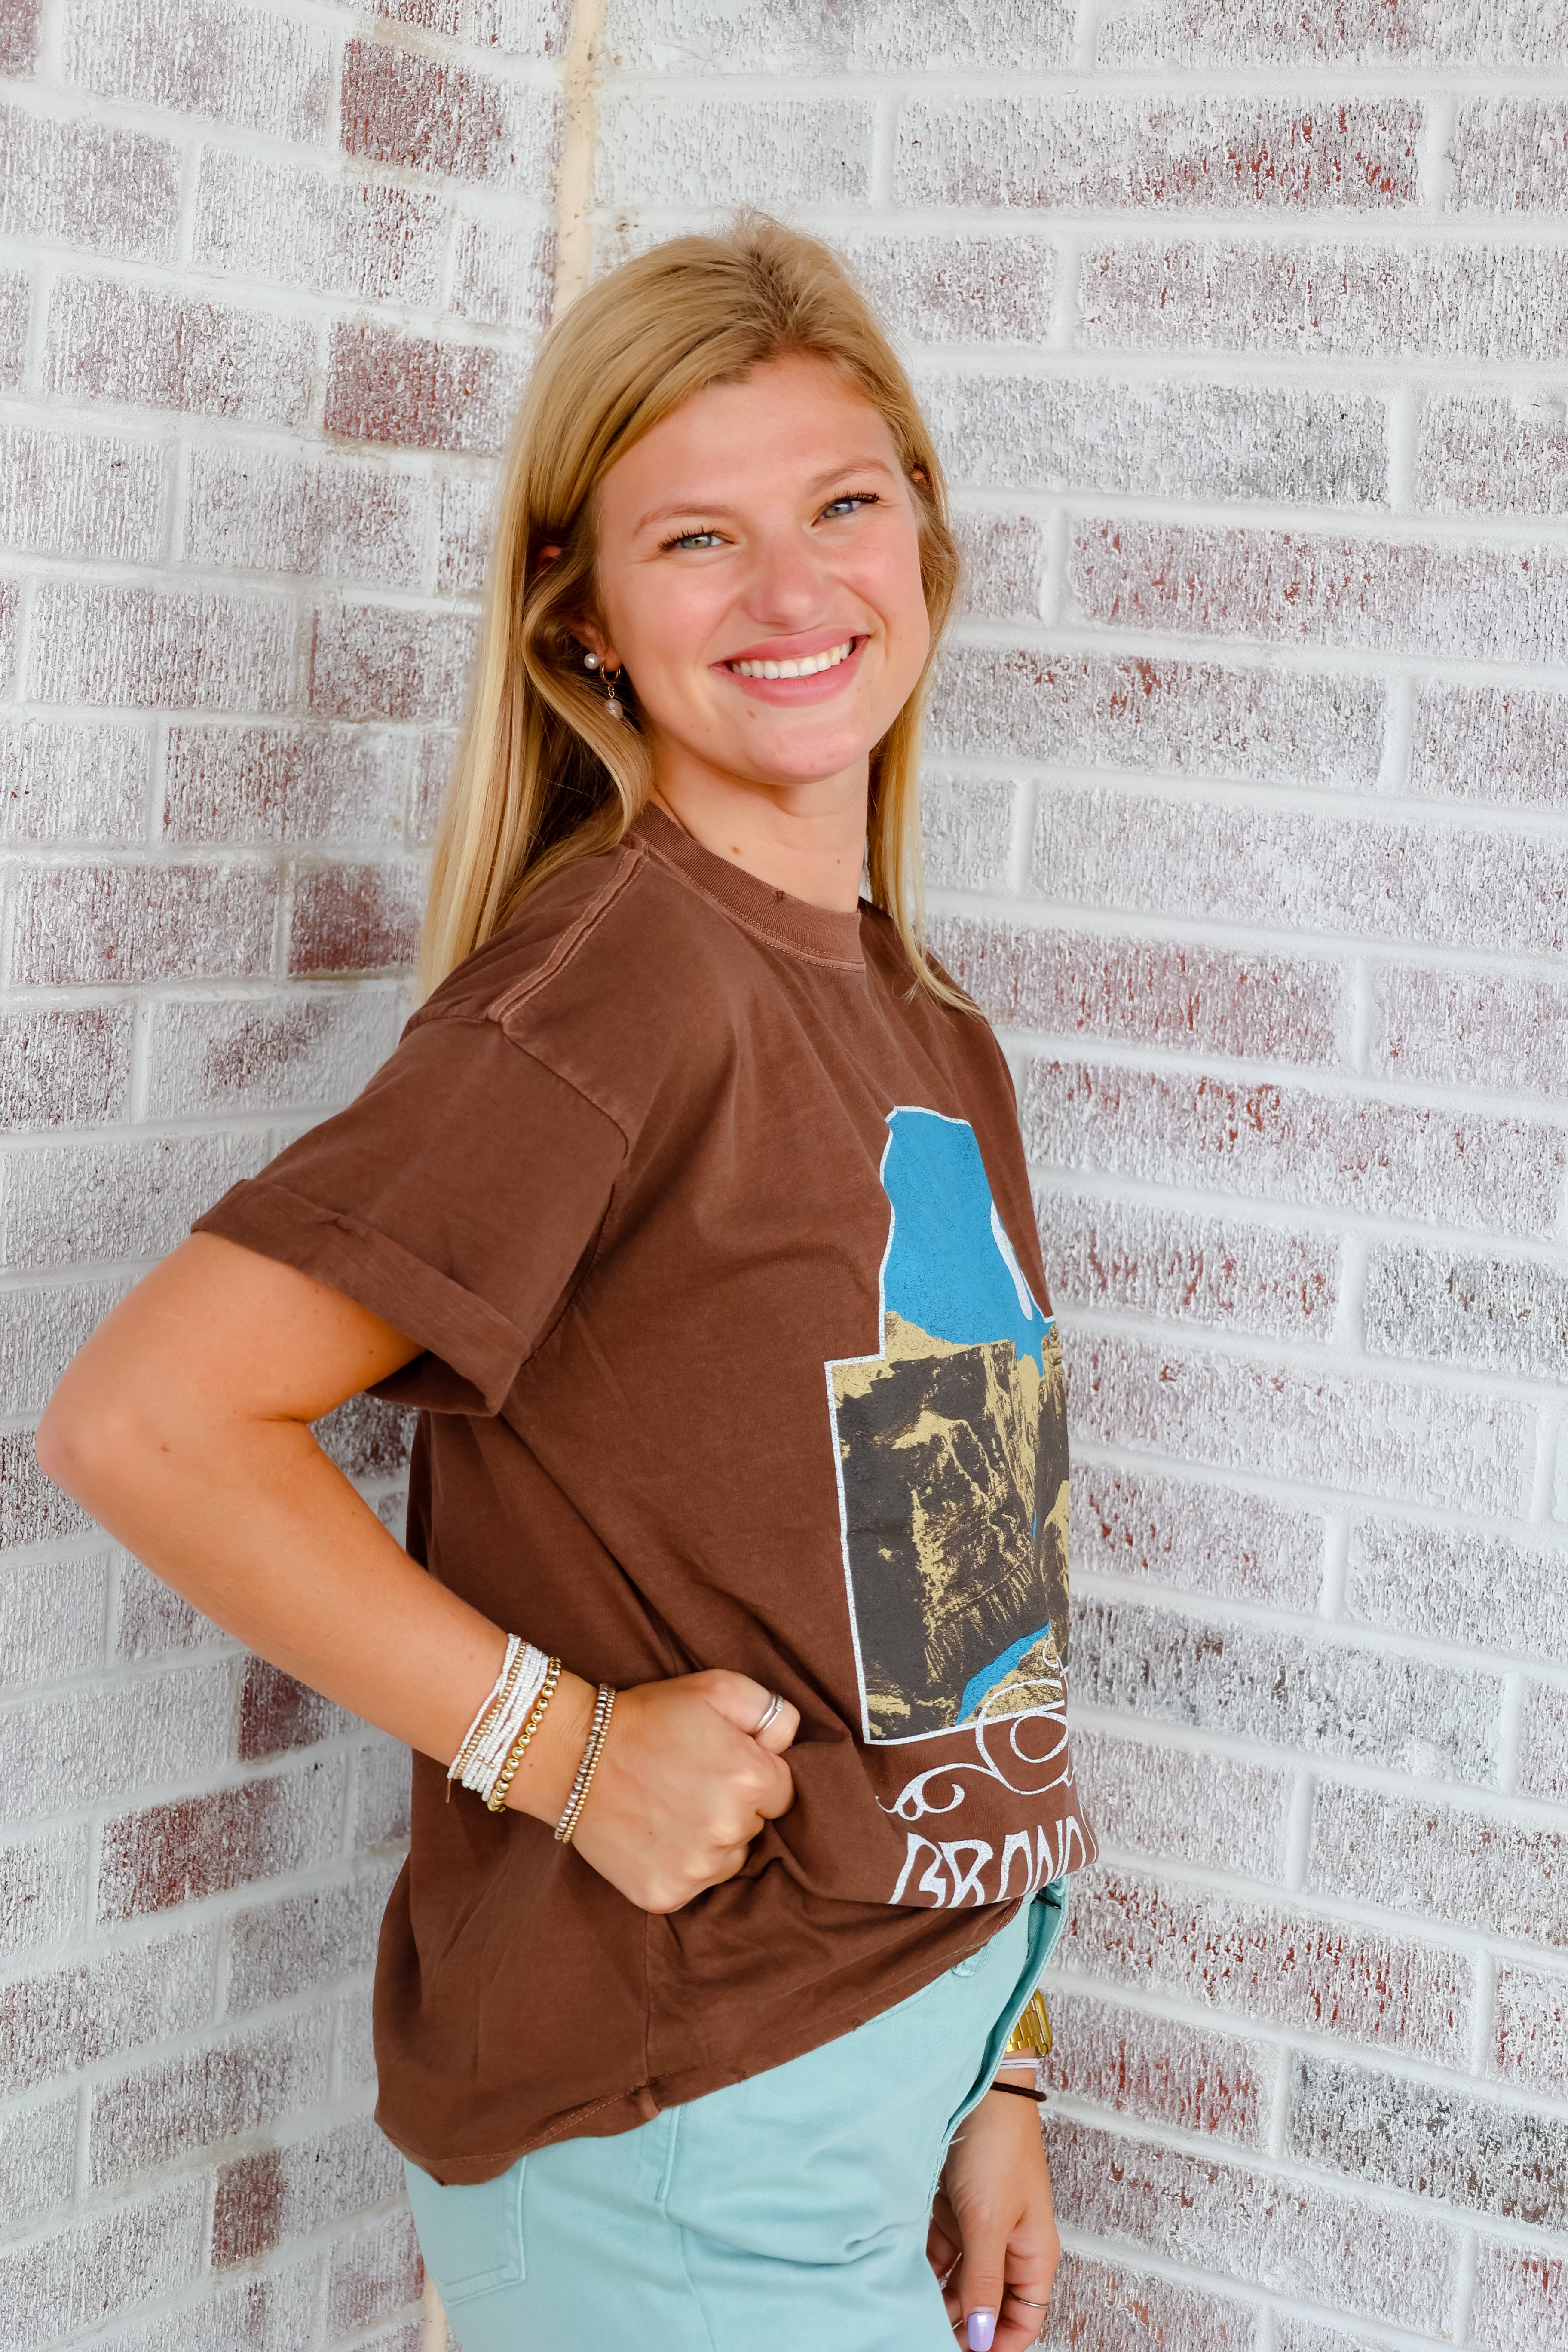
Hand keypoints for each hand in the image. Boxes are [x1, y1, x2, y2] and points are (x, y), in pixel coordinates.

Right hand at [511, 1666, 798, 1912]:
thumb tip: (787, 1745)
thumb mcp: (716, 1688)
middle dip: (732, 1805)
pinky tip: (655, 1834)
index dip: (751, 1773)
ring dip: (710, 1839)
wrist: (574, 1754)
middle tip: (689, 1780)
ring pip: (728, 1860)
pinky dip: (680, 1864)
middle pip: (755, 1827)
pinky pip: (694, 1884)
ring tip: (670, 1807)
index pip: (782, 1792)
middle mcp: (729, 1830)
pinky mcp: (666, 1895)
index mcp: (751, 1779)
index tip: (718, 1762)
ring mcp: (696, 1869)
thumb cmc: (649, 1717)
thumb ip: (772, 1711)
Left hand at [927, 2086, 1059, 2348]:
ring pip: (958, 2280)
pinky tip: (900, 2273)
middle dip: (961, 2323)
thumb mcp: (989, 2221)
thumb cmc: (998, 2145)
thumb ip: (983, 2281)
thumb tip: (982, 2337)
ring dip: (937, 2295)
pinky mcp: (952, 2208)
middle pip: (987, 2304)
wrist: (978, 2086)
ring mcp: (979, 2226)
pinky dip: (922, 2265)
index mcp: (1033, 2253)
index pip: (1023, 2321)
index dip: (996, 2344)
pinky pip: (937, 2252)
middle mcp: (1008, 2244)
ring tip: (907, 2307)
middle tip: (923, 2330)